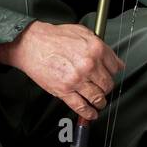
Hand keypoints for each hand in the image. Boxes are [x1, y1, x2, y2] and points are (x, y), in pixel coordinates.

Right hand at [0, 21, 125, 120]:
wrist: (31, 44)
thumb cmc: (54, 37)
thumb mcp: (82, 32)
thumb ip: (99, 45)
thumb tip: (112, 58)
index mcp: (95, 49)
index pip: (115, 68)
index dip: (113, 72)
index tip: (111, 75)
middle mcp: (89, 65)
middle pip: (108, 84)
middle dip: (106, 88)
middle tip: (103, 87)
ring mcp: (77, 80)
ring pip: (97, 97)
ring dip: (100, 102)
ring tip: (99, 102)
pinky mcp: (64, 91)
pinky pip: (81, 107)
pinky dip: (88, 113)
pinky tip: (91, 114)